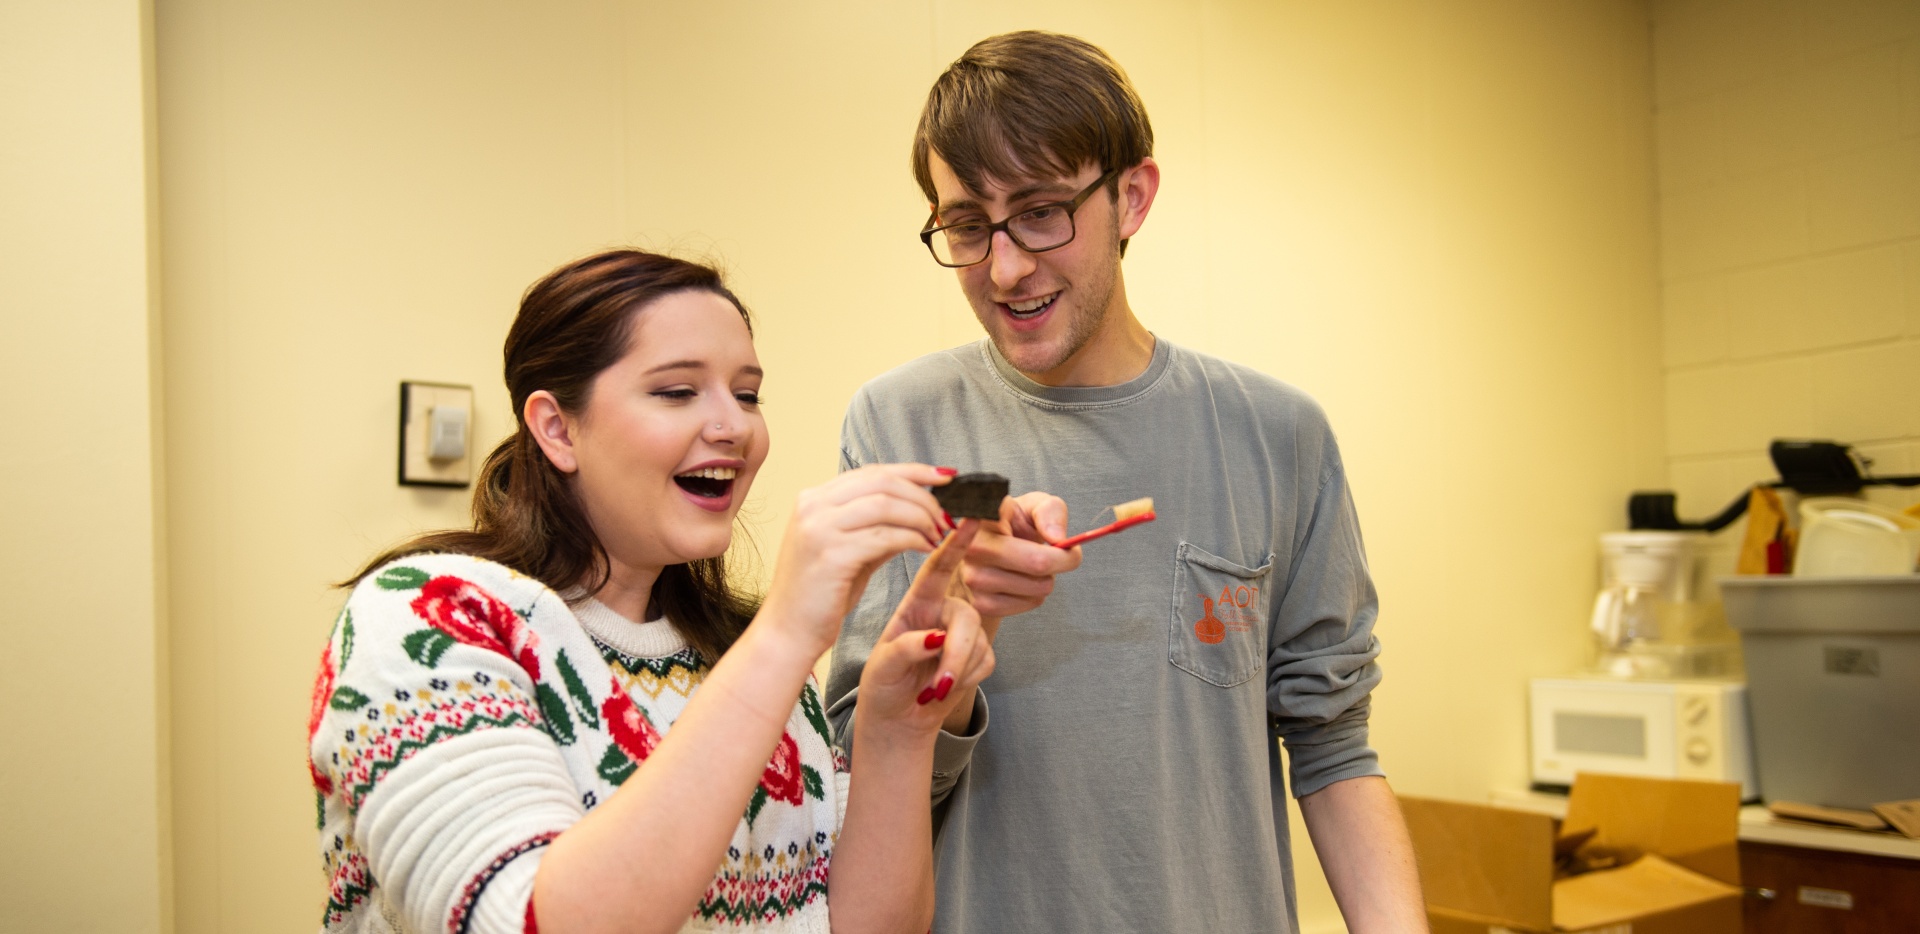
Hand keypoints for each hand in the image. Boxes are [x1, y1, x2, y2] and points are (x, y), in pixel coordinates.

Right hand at [759, 464, 950, 653]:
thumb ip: (878, 527)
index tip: (945, 477)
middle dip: (923, 495)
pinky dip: (913, 539)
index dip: (914, 471)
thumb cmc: (819, 596)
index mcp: (813, 499)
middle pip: (882, 482)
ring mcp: (819, 528)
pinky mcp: (831, 555)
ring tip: (939, 533)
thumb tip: (919, 510)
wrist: (788, 633)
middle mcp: (812, 506)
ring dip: (921, 517)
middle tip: (946, 515)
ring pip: (886, 505)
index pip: (872, 472)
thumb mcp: (849, 551)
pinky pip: (885, 537)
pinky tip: (927, 548)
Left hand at [855, 520, 994, 742]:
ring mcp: (960, 633)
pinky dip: (966, 680)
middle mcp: (942, 611)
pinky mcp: (977, 656)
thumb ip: (905, 648)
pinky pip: (986, 660)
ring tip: (930, 690)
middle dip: (956, 651)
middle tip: (938, 684)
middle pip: (966, 615)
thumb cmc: (883, 685)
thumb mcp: (882, 666)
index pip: (937, 567)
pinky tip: (944, 689)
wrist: (897, 719)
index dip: (954, 543)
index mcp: (916, 602)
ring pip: (978, 641)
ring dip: (957, 671)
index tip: (971, 517)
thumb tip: (936, 638)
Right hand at [959, 492, 1082, 633]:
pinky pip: (1031, 602)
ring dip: (1047, 578)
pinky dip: (1037, 594)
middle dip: (1062, 560)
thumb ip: (1050, 511)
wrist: (990, 559)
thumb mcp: (1033, 508)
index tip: (1059, 538)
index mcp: (983, 517)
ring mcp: (974, 577)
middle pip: (1038, 562)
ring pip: (1039, 586)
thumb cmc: (1014, 528)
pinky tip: (1023, 582)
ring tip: (1032, 567)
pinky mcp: (981, 603)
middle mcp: (972, 546)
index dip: (1040, 527)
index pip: (1007, 519)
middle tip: (1061, 554)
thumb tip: (1058, 539)